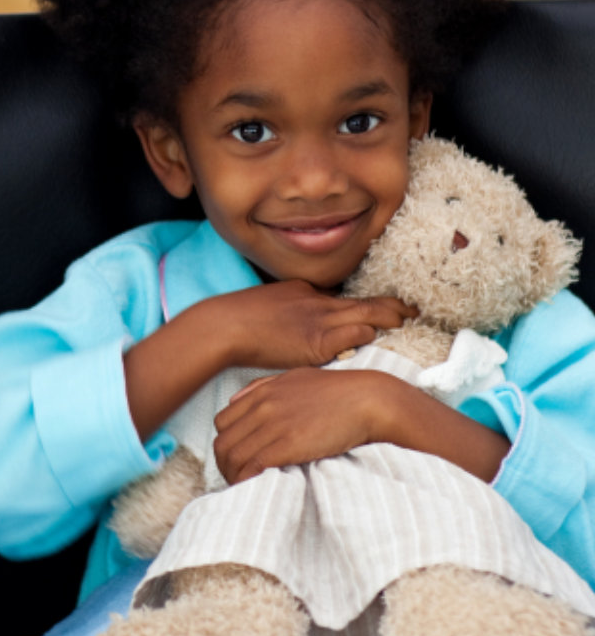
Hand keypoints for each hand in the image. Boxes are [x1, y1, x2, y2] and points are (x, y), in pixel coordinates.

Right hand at [191, 279, 414, 369]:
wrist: (222, 326)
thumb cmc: (237, 319)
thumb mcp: (268, 304)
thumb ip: (290, 310)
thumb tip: (301, 324)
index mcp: (304, 292)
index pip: (343, 298)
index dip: (365, 304)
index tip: (382, 306)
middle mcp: (316, 302)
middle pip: (364, 301)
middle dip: (391, 305)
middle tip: (413, 307)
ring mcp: (318, 321)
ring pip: (365, 314)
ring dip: (389, 317)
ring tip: (408, 320)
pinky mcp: (316, 342)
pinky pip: (352, 334)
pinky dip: (366, 334)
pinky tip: (377, 337)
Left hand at [211, 368, 406, 483]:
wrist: (368, 399)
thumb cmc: (338, 391)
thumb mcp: (295, 378)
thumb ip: (263, 388)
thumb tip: (237, 400)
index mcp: (261, 393)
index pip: (221, 423)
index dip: (226, 444)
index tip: (237, 459)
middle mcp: (262, 408)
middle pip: (223, 443)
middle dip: (225, 466)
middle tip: (238, 479)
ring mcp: (273, 425)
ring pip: (233, 457)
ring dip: (234, 477)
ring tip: (246, 488)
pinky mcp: (289, 444)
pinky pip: (254, 466)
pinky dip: (248, 479)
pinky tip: (257, 487)